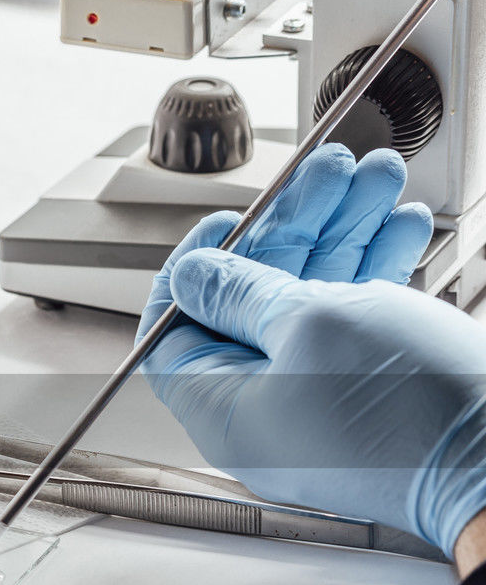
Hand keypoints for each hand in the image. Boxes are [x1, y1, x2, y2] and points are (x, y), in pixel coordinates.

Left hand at [136, 146, 485, 556]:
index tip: (231, 220)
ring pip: (313, 302)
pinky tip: (400, 226)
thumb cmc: (409, 411)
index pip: (174, 329)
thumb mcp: (310, 323)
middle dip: (297, 227)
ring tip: (378, 179)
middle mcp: (262, 410)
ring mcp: (318, 404)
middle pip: (253, 303)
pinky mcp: (369, 395)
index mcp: (222, 407)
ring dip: (344, 234)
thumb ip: (242, 292)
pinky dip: (374, 272)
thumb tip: (193, 277)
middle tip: (330, 173)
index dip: (197, 268)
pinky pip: (355, 326)